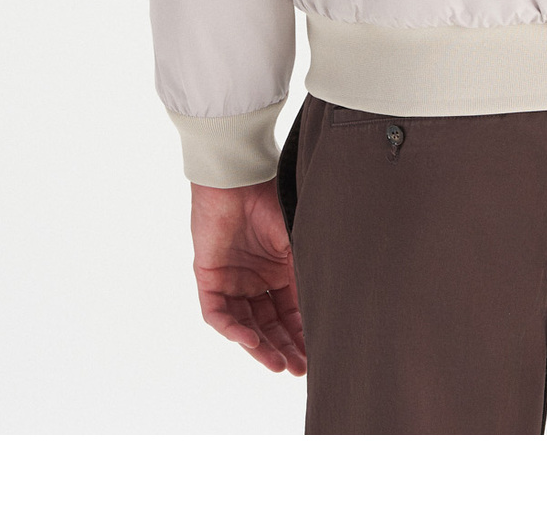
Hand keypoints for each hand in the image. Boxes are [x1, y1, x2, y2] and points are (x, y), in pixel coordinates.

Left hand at [190, 179, 306, 374]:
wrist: (236, 178)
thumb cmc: (270, 199)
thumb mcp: (297, 240)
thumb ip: (309, 269)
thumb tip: (338, 300)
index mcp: (279, 268)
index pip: (292, 310)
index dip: (303, 332)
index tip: (318, 353)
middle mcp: (256, 279)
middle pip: (270, 323)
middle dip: (285, 347)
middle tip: (299, 370)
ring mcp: (231, 280)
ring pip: (246, 325)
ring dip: (261, 346)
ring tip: (278, 365)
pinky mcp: (208, 278)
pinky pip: (218, 314)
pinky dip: (233, 330)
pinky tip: (251, 341)